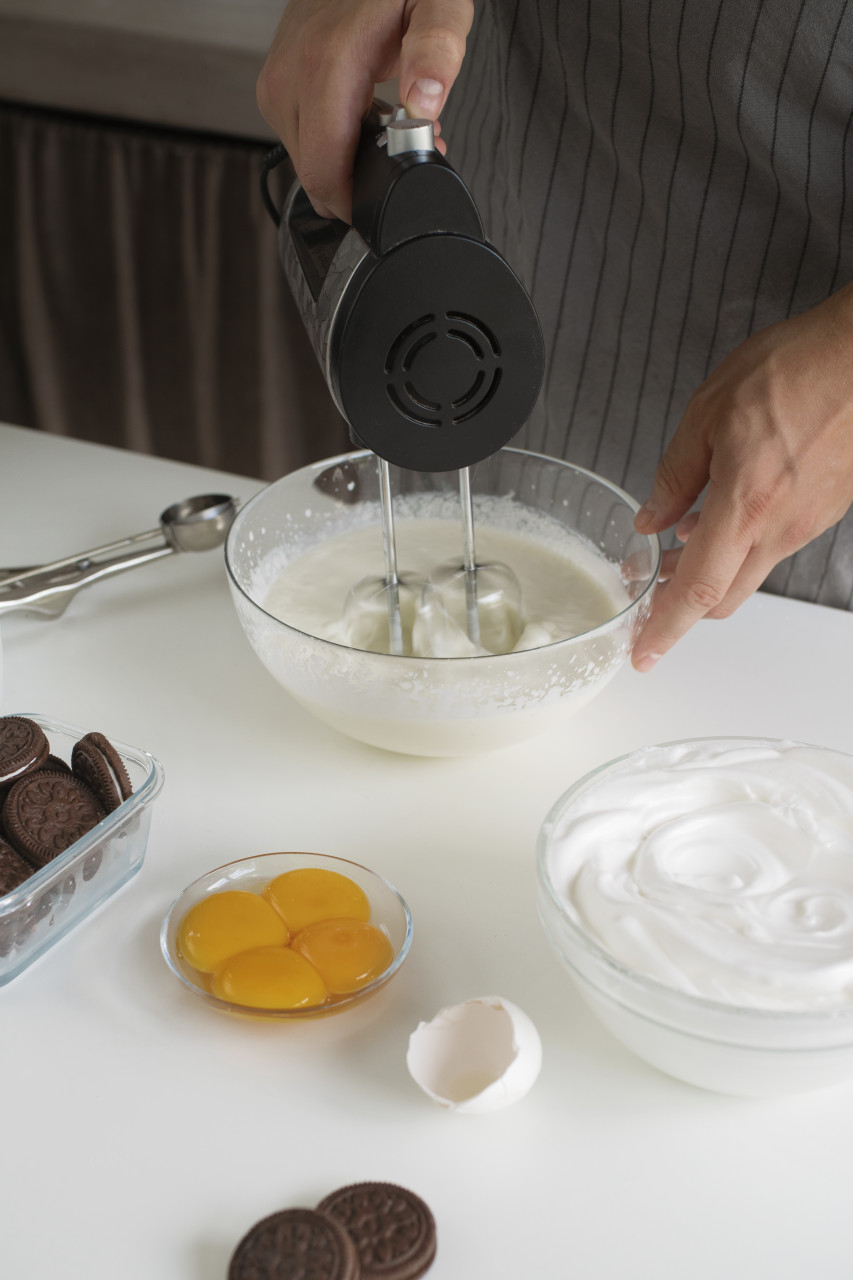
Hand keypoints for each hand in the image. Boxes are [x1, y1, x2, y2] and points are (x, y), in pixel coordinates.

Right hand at [257, 0, 473, 221]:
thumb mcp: (437, 3)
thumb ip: (437, 51)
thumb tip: (422, 103)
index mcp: (325, 66)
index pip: (324, 174)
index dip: (358, 203)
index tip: (391, 194)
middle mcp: (289, 78)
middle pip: (314, 177)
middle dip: (360, 183)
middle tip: (403, 149)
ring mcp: (277, 84)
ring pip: (307, 163)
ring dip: (347, 163)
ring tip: (386, 128)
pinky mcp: (275, 87)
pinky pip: (301, 140)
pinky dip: (333, 143)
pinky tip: (361, 118)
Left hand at [632, 281, 852, 669]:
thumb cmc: (796, 369)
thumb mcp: (709, 413)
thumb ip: (675, 475)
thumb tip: (652, 520)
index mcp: (745, 506)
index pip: (698, 590)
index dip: (666, 628)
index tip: (644, 653)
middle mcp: (780, 528)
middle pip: (723, 598)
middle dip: (681, 608)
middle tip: (648, 598)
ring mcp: (805, 523)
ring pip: (747, 573)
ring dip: (708, 574)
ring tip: (674, 553)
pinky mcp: (823, 511)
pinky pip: (771, 546)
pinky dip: (737, 547)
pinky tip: (717, 519)